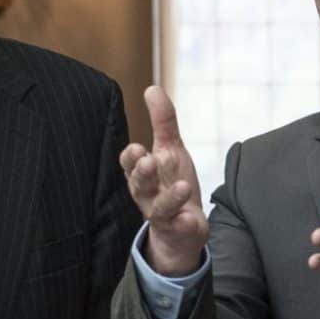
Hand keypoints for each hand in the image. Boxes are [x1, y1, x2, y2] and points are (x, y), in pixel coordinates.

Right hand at [120, 86, 207, 275]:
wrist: (182, 229)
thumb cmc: (171, 183)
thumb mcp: (170, 150)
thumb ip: (162, 121)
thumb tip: (152, 88)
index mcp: (143, 174)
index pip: (130, 165)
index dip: (131, 158)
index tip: (137, 148)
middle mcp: (148, 195)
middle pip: (139, 185)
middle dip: (142, 174)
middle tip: (149, 161)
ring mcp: (163, 215)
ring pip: (160, 208)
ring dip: (169, 197)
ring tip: (183, 187)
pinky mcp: (179, 230)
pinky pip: (178, 228)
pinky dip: (183, 223)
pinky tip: (189, 218)